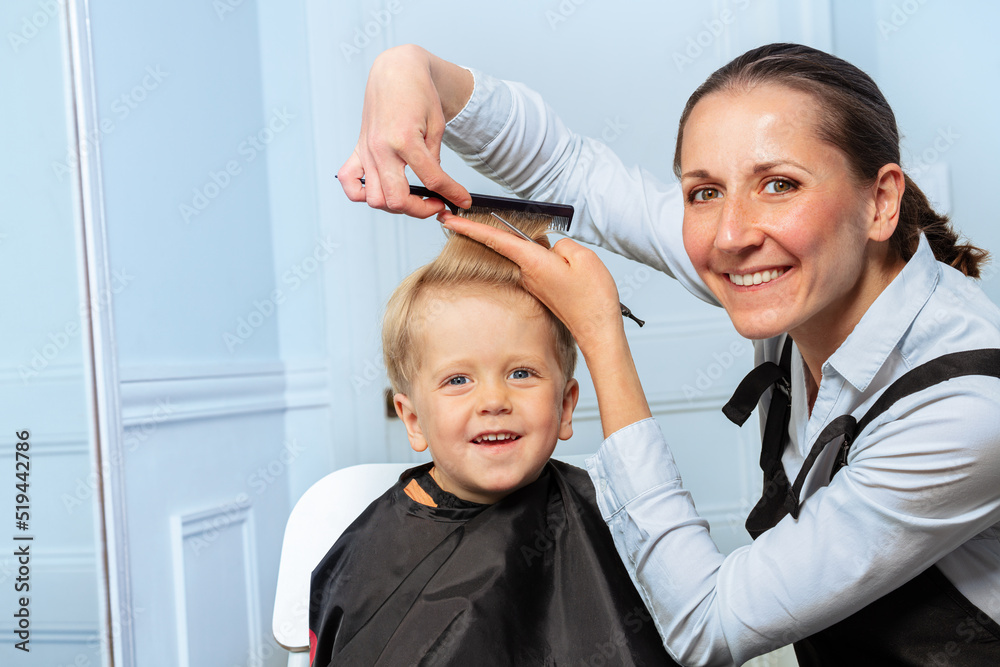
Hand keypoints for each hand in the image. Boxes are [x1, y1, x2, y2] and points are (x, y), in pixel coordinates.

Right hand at [338, 45, 472, 217]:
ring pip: (375, 199)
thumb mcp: (436, 126)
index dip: (452, 194)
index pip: (432, 180)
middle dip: (421, 209)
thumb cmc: (418, 93)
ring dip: (395, 206)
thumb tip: (436, 188)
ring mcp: (366, 150)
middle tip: (436, 203)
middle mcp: (381, 148)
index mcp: (405, 139)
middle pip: (397, 199)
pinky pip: (349, 182)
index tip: (462, 201)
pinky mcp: (357, 149)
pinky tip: (379, 190)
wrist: (396, 71)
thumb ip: (434, 160)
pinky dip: (360, 194)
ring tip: (411, 198)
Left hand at [440, 211, 651, 435]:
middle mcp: (528, 274)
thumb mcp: (583, 257)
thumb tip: (551, 248)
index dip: (469, 227)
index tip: (448, 220)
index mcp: (533, 262)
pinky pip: (542, 268)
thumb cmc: (592, 297)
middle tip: (542, 242)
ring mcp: (534, 284)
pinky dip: (552, 264)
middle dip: (527, 239)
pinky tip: (570, 274)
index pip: (495, 239)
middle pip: (518, 245)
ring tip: (574, 269)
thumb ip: (562, 244)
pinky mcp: (542, 290)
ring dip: (548, 254)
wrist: (597, 329)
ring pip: (535, 256)